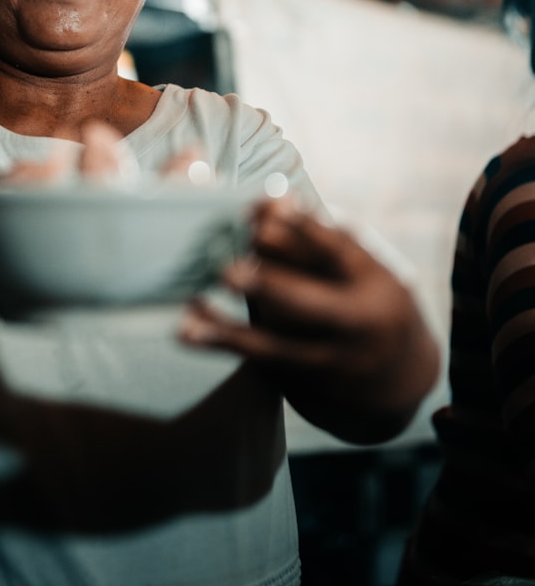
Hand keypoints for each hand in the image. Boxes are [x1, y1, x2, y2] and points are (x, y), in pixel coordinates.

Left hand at [179, 198, 440, 443]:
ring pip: (277, 345)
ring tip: (192, 306)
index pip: (339, 253)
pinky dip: (224, 344)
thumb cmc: (362, 294)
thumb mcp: (355, 263)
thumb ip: (311, 238)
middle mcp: (357, 325)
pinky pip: (259, 361)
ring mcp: (331, 360)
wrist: (397, 374)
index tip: (270, 206)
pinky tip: (189, 330)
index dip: (305, 229)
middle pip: (311, 307)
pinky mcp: (305, 382)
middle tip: (227, 271)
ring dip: (230, 328)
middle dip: (270, 286)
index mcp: (374, 281)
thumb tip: (265, 203)